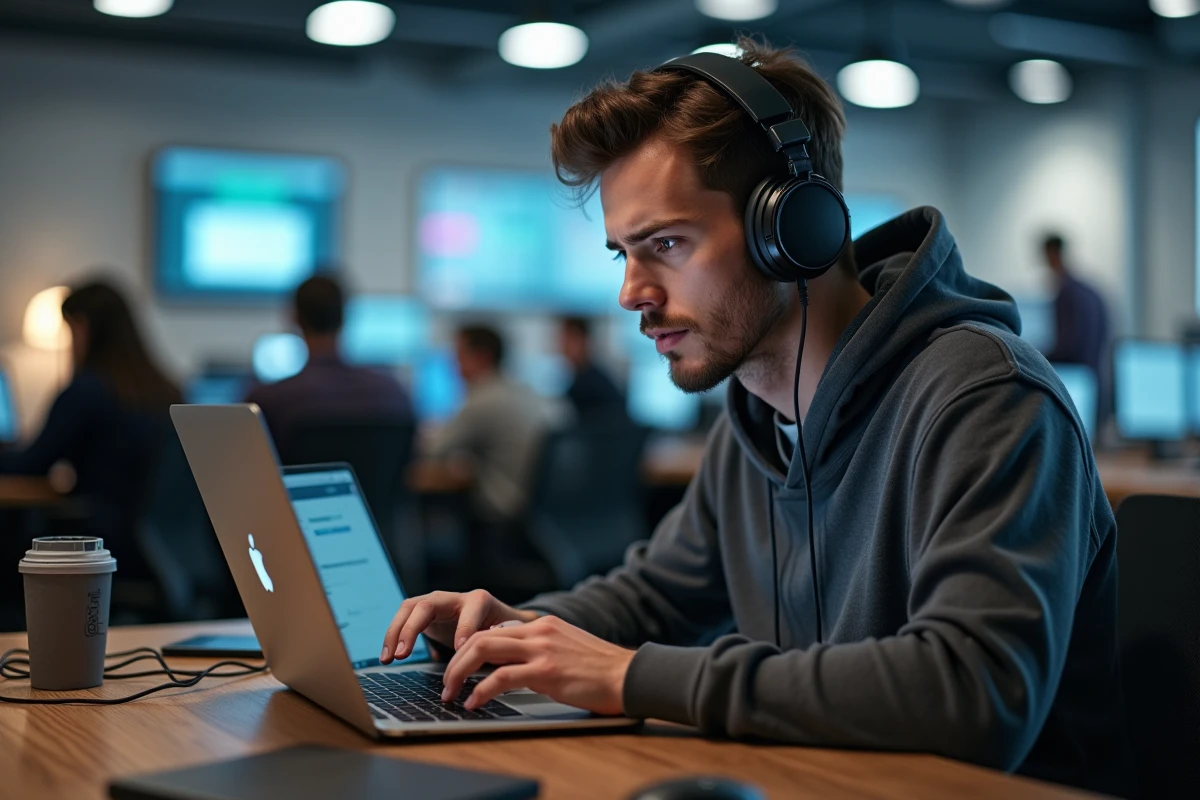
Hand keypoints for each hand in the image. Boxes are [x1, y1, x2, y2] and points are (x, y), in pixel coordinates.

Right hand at [380, 590, 536, 661]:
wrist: (492, 619)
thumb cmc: (501, 628)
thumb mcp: (507, 633)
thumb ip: (507, 639)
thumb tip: (510, 653)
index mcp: (480, 601)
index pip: (470, 611)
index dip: (465, 628)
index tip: (459, 649)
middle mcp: (454, 598)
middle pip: (428, 605)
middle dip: (413, 628)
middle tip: (404, 654)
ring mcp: (435, 602)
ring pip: (409, 609)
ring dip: (396, 633)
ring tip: (390, 658)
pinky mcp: (422, 613)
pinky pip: (402, 619)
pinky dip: (392, 636)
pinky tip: (387, 657)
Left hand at [440, 615, 634, 715]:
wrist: (629, 675)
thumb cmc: (601, 670)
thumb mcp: (567, 649)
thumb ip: (541, 650)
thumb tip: (515, 663)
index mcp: (542, 626)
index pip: (494, 629)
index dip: (470, 649)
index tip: (460, 668)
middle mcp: (538, 631)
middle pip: (480, 636)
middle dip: (456, 660)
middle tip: (446, 682)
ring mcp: (541, 649)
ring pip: (483, 650)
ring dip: (459, 673)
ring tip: (451, 693)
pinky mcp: (545, 671)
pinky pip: (500, 677)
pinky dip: (481, 690)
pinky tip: (474, 702)